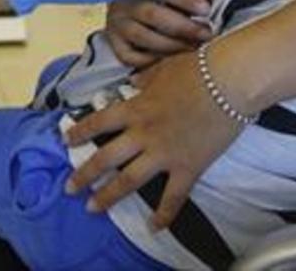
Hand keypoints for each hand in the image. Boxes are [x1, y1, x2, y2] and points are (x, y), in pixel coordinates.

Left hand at [62, 51, 242, 229]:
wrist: (229, 81)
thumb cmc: (197, 68)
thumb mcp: (163, 68)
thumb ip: (145, 78)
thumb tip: (134, 80)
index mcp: (136, 108)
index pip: (99, 122)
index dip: (79, 132)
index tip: (65, 141)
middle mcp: (143, 133)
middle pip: (105, 157)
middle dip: (84, 174)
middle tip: (68, 188)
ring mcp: (164, 153)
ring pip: (129, 180)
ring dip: (108, 196)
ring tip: (92, 208)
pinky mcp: (188, 167)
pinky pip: (174, 197)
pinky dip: (164, 215)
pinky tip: (153, 228)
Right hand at [106, 0, 211, 67]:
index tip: (206, 8)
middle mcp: (123, 1)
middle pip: (153, 15)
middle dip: (184, 27)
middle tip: (207, 33)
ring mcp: (116, 23)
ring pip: (144, 38)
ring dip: (173, 46)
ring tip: (195, 48)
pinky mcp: (114, 42)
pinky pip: (131, 57)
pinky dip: (151, 61)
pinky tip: (170, 58)